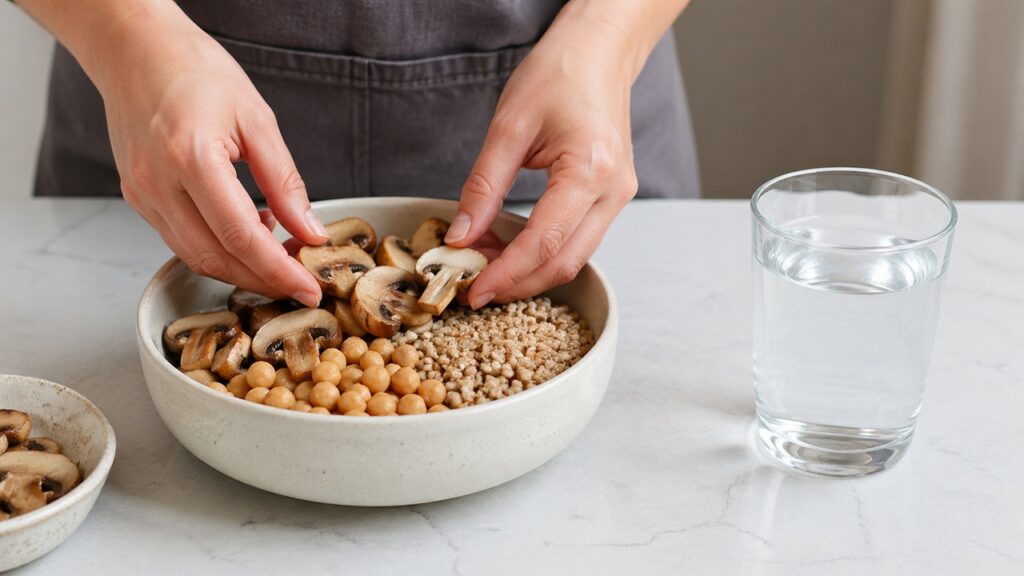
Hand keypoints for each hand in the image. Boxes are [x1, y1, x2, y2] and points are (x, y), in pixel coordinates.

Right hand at [95, 8, 326, 305]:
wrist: (135, 49)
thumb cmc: (195, 71)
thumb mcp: (257, 119)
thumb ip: (285, 182)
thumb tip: (310, 231)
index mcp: (191, 158)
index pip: (240, 237)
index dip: (278, 271)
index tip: (309, 289)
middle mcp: (158, 183)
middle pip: (215, 258)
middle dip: (263, 280)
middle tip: (301, 283)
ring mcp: (142, 194)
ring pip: (195, 256)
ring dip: (240, 268)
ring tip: (279, 254)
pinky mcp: (137, 197)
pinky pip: (180, 239)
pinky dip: (217, 247)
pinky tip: (247, 231)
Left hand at [444, 5, 640, 308]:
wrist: (599, 52)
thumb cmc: (559, 74)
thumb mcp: (508, 126)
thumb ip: (482, 187)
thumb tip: (460, 236)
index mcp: (591, 170)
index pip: (544, 242)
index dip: (506, 274)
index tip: (473, 291)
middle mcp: (614, 191)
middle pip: (565, 262)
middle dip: (518, 283)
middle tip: (473, 287)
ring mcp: (619, 197)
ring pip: (575, 257)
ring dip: (529, 270)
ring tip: (485, 263)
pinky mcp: (612, 198)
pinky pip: (578, 240)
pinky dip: (543, 252)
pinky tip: (510, 246)